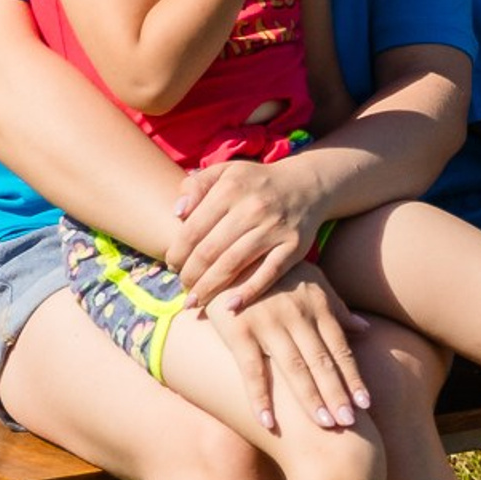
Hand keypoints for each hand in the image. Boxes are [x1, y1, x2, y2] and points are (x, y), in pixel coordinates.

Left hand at [163, 156, 328, 307]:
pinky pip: (268, 274)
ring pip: (233, 265)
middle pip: (209, 251)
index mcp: (230, 188)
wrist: (309, 186)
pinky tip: (230, 306)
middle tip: (183, 286)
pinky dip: (249, 292)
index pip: (192, 230)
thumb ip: (196, 185)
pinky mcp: (295, 246)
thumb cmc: (256, 183)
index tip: (172, 266)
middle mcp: (253, 208)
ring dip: (210, 288)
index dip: (177, 253)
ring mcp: (275, 228)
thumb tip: (177, 214)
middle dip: (190, 275)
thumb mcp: (225, 173)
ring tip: (196, 301)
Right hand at [205, 262, 370, 433]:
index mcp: (316, 307)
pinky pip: (251, 369)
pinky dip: (259, 397)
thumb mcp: (311, 282)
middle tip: (349, 423)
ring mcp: (268, 323)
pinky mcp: (239, 331)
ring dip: (309, 399)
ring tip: (324, 425)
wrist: (230, 254)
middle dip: (336, 393)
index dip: (353, 376)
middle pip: (321, 362)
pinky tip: (268, 422)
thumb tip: (366, 328)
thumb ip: (336, 308)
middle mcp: (297, 316)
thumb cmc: (275, 273)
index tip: (366, 404)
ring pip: (293, 367)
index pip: (340, 348)